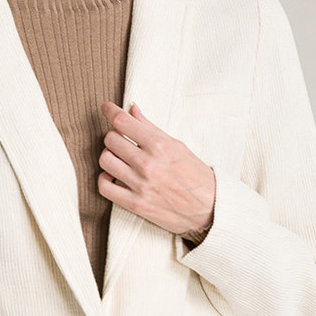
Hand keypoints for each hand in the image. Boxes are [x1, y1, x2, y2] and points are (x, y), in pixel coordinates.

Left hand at [97, 101, 215, 235]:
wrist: (210, 208)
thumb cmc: (195, 175)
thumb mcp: (177, 145)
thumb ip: (150, 127)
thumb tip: (132, 109)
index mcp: (160, 146)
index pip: (123, 122)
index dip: (110, 111)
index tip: (106, 108)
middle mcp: (148, 164)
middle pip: (110, 139)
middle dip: (114, 136)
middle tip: (122, 140)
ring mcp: (140, 184)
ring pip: (105, 160)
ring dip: (109, 156)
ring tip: (120, 159)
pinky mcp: (136, 204)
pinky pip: (104, 188)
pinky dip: (105, 179)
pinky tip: (114, 176)